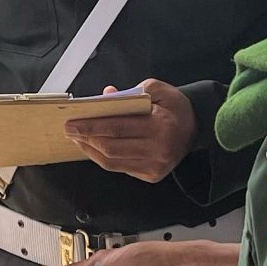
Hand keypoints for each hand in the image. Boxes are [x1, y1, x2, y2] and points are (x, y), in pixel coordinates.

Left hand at [62, 80, 196, 182]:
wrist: (197, 128)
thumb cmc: (175, 107)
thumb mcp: (158, 89)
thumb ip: (131, 91)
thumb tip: (106, 96)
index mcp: (161, 126)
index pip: (118, 127)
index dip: (92, 126)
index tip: (72, 122)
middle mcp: (159, 150)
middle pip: (112, 148)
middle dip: (86, 138)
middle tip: (69, 130)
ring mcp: (155, 166)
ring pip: (113, 162)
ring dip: (91, 150)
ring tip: (78, 138)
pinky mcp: (152, 176)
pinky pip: (120, 168)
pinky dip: (103, 158)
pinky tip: (94, 147)